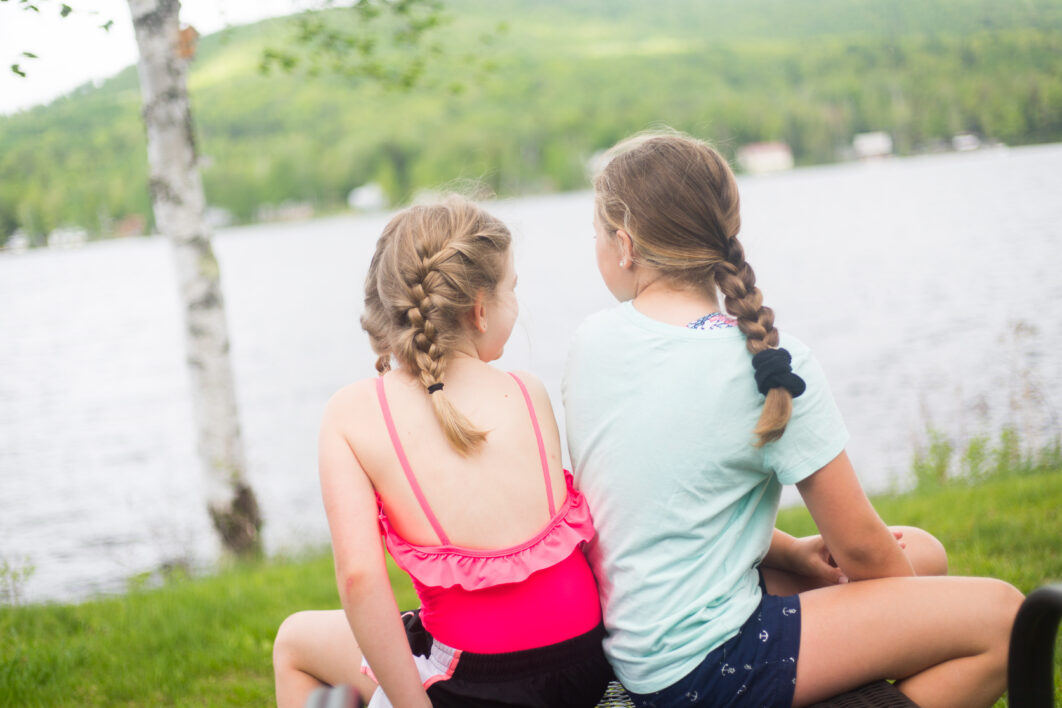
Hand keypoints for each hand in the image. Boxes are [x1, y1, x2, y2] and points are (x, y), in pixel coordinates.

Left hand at [787, 530, 906, 584]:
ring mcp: (844, 546)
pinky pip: (859, 555)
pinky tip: (884, 559)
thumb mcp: (812, 564)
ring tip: (901, 545)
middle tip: (903, 539)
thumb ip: (828, 572)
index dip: (876, 538)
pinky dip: (871, 555)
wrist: (793, 553)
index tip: (894, 537)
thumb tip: (847, 581)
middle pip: (866, 538)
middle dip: (884, 539)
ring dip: (880, 547)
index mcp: (836, 538)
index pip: (859, 536)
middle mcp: (841, 539)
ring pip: (865, 546)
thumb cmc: (801, 557)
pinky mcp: (843, 555)